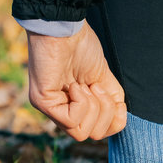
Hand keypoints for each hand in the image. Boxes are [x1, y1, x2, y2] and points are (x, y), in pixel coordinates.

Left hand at [27, 21, 126, 140]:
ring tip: (85, 85)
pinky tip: (75, 85)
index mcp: (76, 107)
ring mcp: (51, 109)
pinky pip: (71, 120)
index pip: (99, 133)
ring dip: (93, 107)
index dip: (113, 118)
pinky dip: (81, 102)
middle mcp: (61, 111)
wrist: (66, 28)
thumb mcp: (105, 80)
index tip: (105, 91)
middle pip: (93, 135)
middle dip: (104, 111)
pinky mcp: (43, 103)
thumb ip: (112, 103)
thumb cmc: (83, 48)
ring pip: (82, 133)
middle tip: (95, 86)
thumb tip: (119, 122)